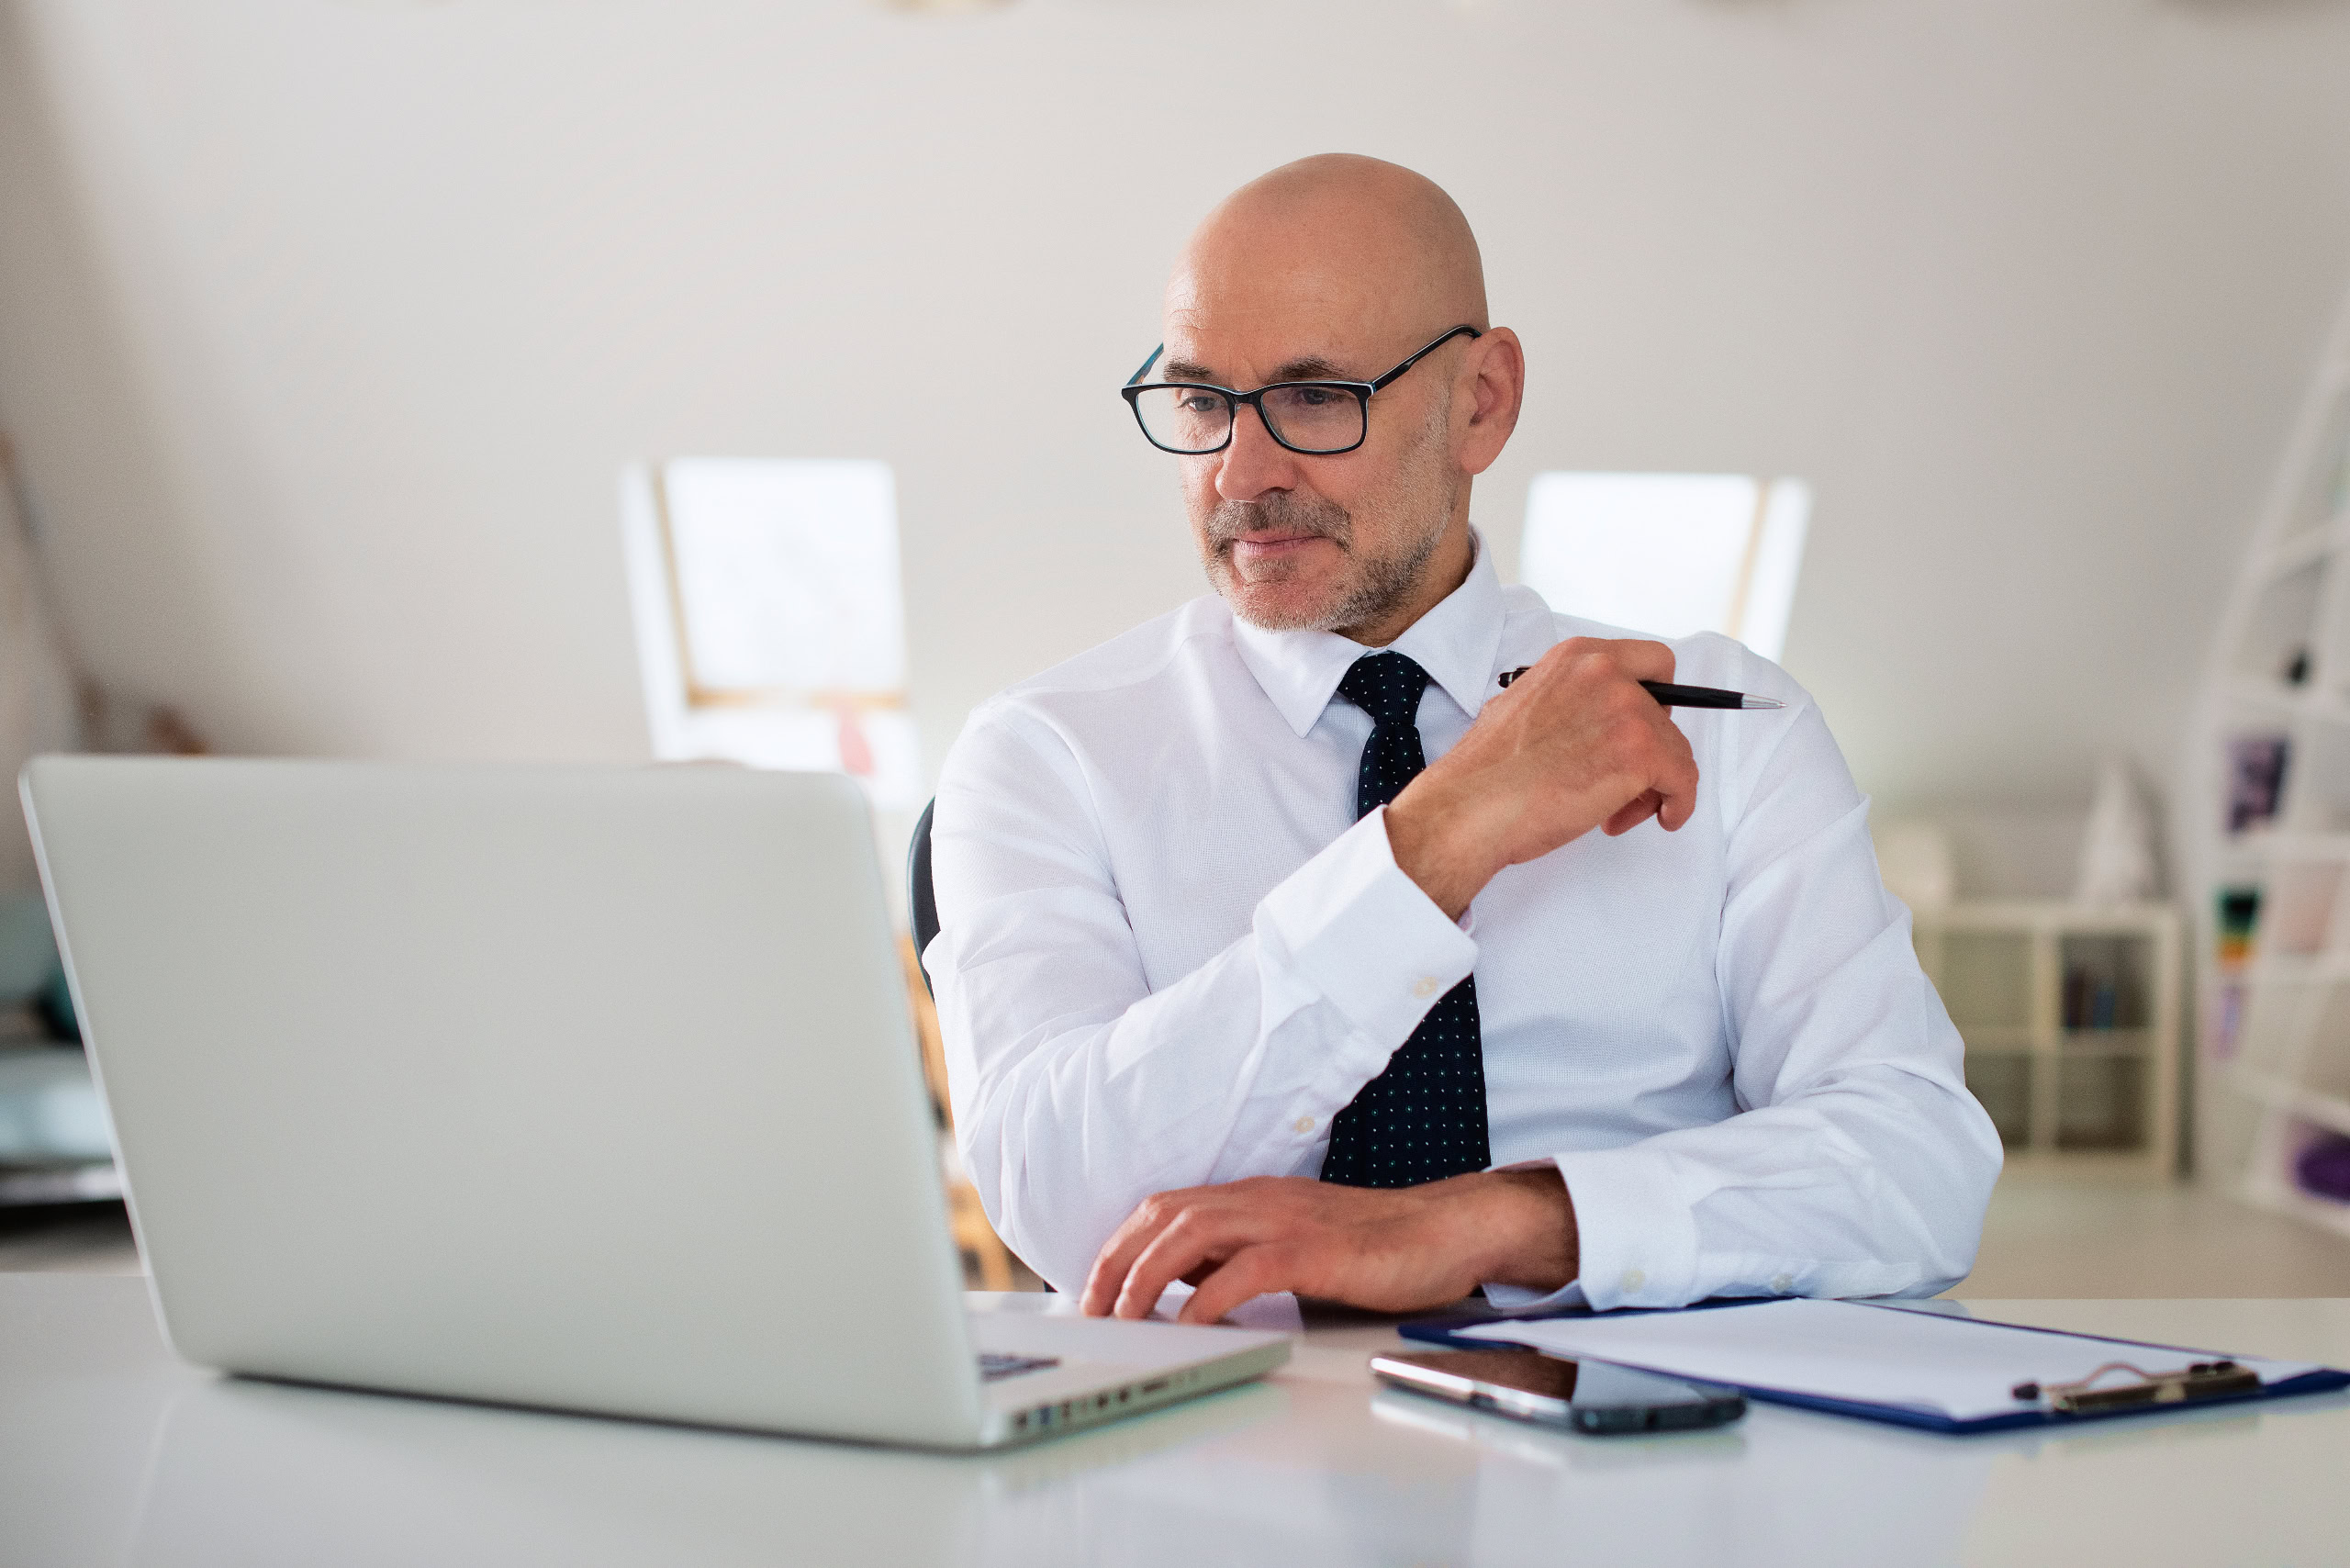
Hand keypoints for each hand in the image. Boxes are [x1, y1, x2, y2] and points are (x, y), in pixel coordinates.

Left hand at [1079, 1168, 1575, 1324]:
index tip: (1095, 1285)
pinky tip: (1188, 1324)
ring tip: (1125, 1316)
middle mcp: (1262, 1200)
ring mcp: (1289, 1221)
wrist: (1450, 1229)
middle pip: (1165, 1215)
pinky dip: (1209, 1295)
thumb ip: (1243, 1256)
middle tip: (1092, 1307)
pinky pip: (1248, 1268)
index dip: (1122, 1243)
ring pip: (1193, 1232)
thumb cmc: (1378, 1246)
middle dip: (1118, 1260)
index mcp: (1254, 1198)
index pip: (1167, 1207)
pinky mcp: (1318, 1252)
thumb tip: (1187, 1286)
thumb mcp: (1295, 1246)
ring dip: (1147, 1275)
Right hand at [1384, 637, 1698, 917]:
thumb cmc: (1487, 774)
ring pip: (1676, 749)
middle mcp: (1604, 673)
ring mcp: (1626, 710)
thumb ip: (1569, 704)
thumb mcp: (1523, 708)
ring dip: (1656, 785)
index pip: (1650, 662)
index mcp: (1574, 658)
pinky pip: (1685, 779)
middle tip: (1626, 782)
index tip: (1646, 729)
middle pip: (1667, 711)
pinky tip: (1662, 818)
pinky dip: (1679, 804)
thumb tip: (1594, 729)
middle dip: (1652, 750)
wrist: (1471, 807)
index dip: (1655, 701)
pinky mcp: (1640, 752)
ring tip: (1617, 814)